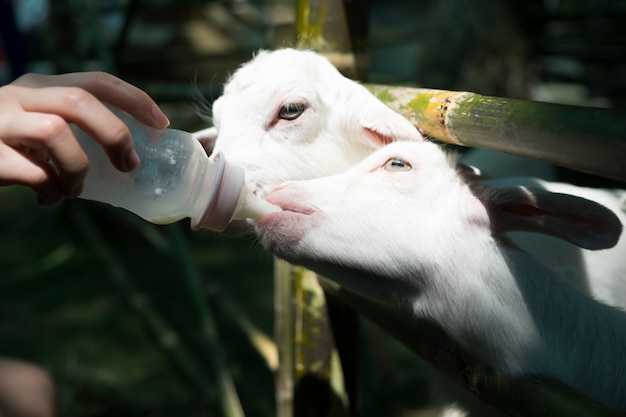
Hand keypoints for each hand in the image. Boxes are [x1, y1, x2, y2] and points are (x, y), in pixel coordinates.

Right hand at [0, 72, 169, 204]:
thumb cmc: (5, 145)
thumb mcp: (37, 126)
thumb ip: (70, 131)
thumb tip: (127, 159)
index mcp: (40, 86)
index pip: (95, 81)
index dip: (134, 99)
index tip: (161, 123)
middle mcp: (20, 96)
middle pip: (78, 101)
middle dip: (115, 134)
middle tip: (128, 165)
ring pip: (55, 133)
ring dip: (77, 169)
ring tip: (74, 190)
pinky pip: (30, 172)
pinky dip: (50, 190)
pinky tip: (48, 199)